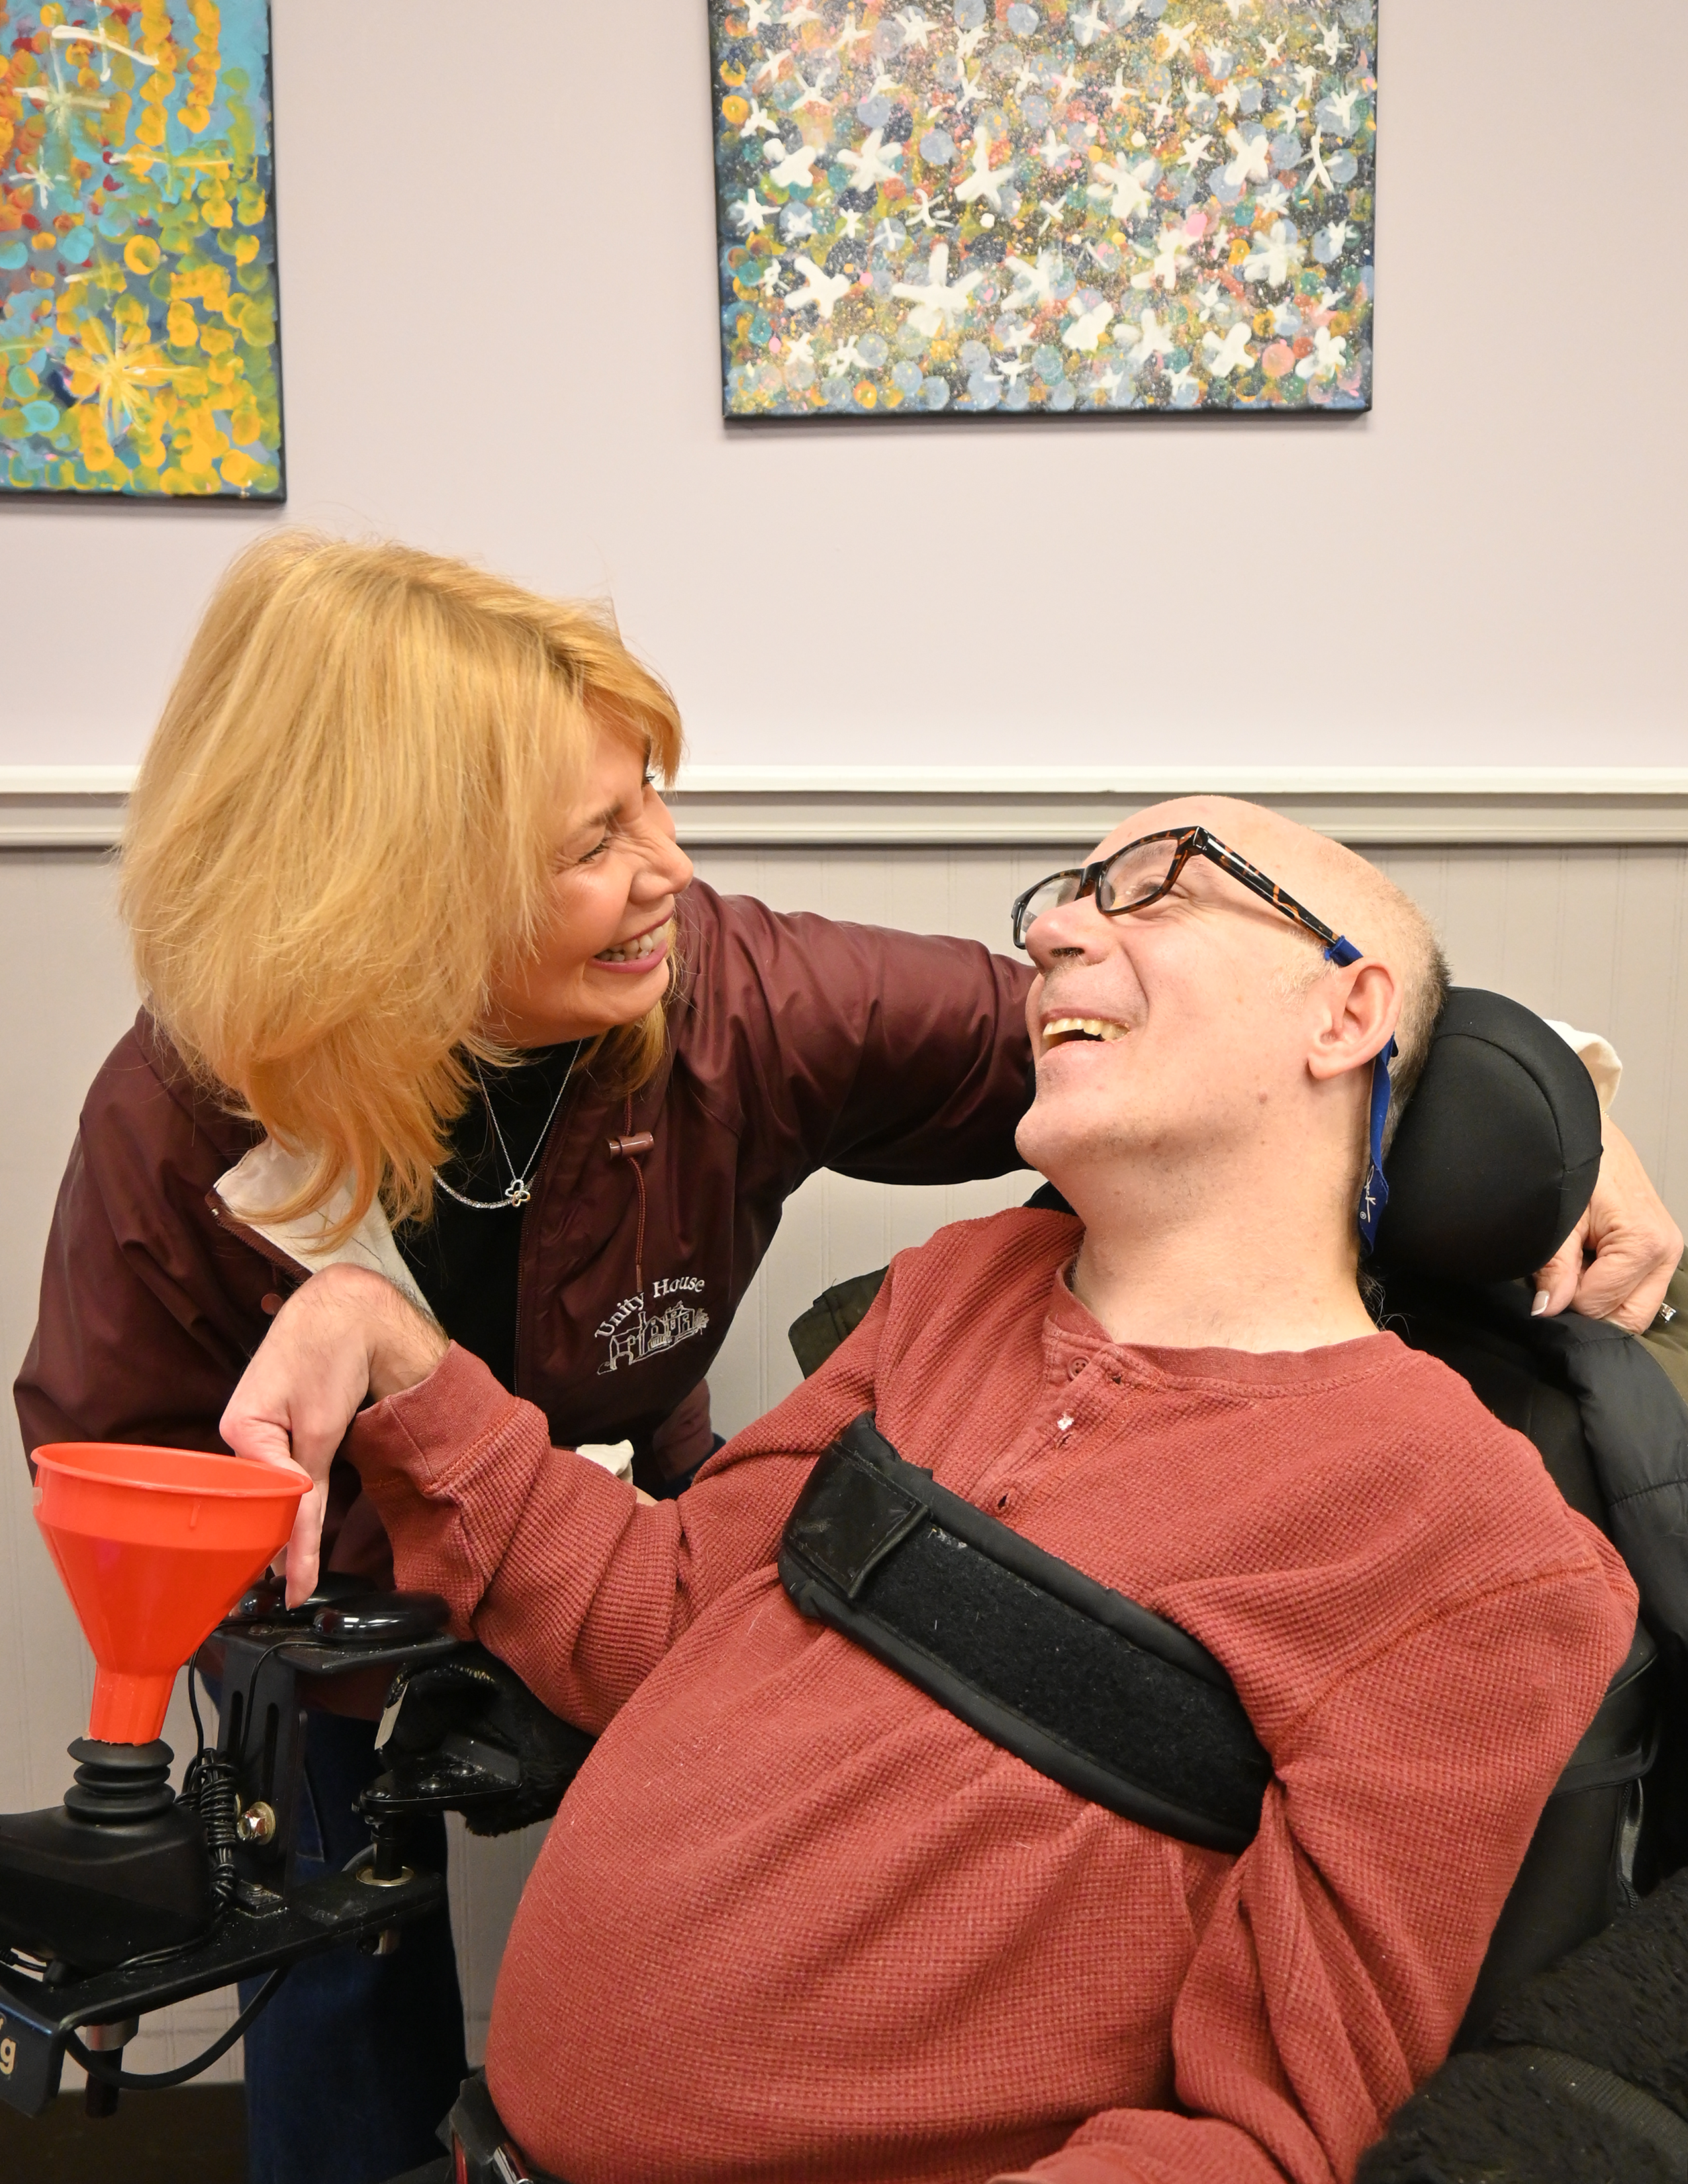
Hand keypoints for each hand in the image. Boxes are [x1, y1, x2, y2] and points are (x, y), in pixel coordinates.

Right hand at [220, 1266, 449, 1605]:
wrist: (349, 1308)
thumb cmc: (330, 1355)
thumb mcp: (322, 1430)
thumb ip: (309, 1490)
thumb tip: (297, 1553)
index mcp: (240, 1431)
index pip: (264, 1500)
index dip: (285, 1544)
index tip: (294, 1591)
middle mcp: (241, 1433)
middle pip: (260, 1498)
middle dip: (280, 1537)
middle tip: (295, 1588)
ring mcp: (257, 1429)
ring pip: (273, 1486)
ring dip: (288, 1517)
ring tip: (295, 1572)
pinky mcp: (277, 1424)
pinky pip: (283, 1468)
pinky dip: (295, 1492)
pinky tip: (299, 1523)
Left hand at [1533, 1119, 1684, 1333]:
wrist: (1588, 1132)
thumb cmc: (1575, 1166)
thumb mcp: (1557, 1220)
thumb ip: (1554, 1269)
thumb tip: (1548, 1311)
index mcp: (1645, 1245)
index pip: (1600, 1307)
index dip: (1566, 1302)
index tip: (1546, 1281)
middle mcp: (1666, 1253)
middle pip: (1628, 1318)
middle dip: (1590, 1310)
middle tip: (1560, 1281)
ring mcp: (1668, 1252)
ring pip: (1633, 1308)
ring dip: (1600, 1298)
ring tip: (1574, 1265)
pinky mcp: (1660, 1249)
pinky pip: (1635, 1289)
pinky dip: (1608, 1286)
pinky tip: (1587, 1262)